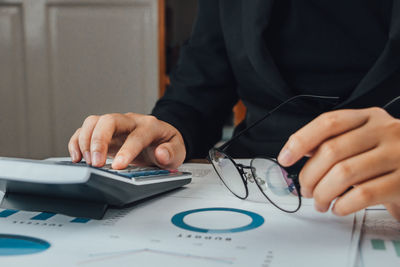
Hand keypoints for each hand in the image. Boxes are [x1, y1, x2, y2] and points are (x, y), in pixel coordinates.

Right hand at [68, 113, 185, 168]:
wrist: (161, 140)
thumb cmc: (167, 146)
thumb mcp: (178, 151)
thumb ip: (172, 153)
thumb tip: (161, 154)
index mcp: (150, 126)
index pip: (136, 135)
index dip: (127, 150)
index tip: (119, 167)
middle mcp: (130, 121)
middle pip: (109, 121)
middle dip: (99, 141)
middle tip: (96, 164)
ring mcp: (115, 125)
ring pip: (94, 122)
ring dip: (85, 141)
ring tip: (86, 162)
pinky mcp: (103, 133)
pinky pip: (85, 130)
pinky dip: (77, 142)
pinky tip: (77, 158)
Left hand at [278, 107, 399, 220]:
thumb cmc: (388, 156)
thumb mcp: (364, 139)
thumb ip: (335, 141)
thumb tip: (298, 150)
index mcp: (369, 117)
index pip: (328, 122)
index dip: (300, 140)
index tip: (284, 158)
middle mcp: (385, 131)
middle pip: (331, 150)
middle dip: (309, 175)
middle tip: (305, 189)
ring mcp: (398, 155)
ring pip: (344, 173)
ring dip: (322, 193)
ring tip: (319, 202)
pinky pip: (363, 195)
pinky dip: (343, 205)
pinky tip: (339, 208)